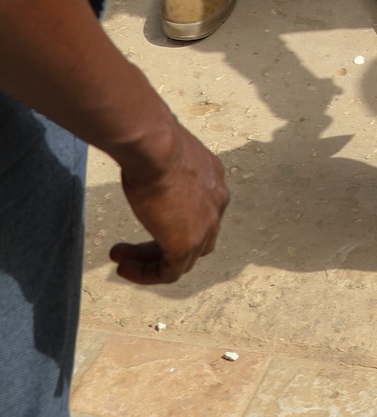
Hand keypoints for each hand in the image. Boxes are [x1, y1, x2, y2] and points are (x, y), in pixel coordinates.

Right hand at [109, 121, 228, 284]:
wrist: (156, 147)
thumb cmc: (153, 142)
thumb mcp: (164, 154)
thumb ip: (163, 163)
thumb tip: (145, 154)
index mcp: (213, 178)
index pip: (200, 209)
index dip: (171, 219)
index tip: (145, 217)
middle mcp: (216, 203)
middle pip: (194, 236)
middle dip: (159, 244)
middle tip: (129, 248)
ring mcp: (206, 226)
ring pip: (181, 257)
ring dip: (149, 261)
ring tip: (121, 262)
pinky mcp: (187, 244)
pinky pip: (170, 272)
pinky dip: (147, 274)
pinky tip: (124, 268)